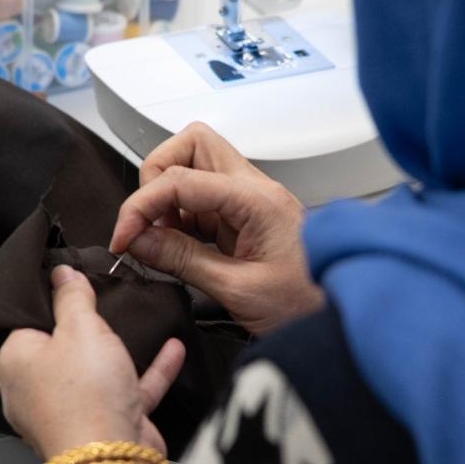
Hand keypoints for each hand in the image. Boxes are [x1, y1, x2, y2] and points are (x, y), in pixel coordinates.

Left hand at [0, 265, 185, 459]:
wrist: (112, 458)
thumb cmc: (85, 394)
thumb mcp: (81, 328)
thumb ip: (73, 297)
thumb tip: (60, 273)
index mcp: (15, 363)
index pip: (27, 323)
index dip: (52, 304)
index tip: (72, 286)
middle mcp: (37, 389)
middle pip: (64, 348)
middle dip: (90, 329)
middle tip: (107, 300)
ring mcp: (71, 409)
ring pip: (97, 370)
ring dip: (122, 350)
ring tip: (140, 322)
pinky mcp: (104, 423)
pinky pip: (127, 389)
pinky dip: (149, 370)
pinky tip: (173, 349)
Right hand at [110, 122, 323, 335]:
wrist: (341, 318)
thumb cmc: (307, 305)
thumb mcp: (238, 290)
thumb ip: (183, 260)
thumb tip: (138, 239)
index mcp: (256, 200)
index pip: (180, 178)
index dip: (141, 205)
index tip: (124, 238)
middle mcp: (254, 189)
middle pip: (192, 145)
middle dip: (157, 176)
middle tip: (147, 222)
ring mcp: (250, 201)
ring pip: (195, 167)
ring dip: (168, 198)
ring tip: (162, 241)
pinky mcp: (246, 218)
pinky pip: (203, 200)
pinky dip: (181, 217)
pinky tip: (178, 247)